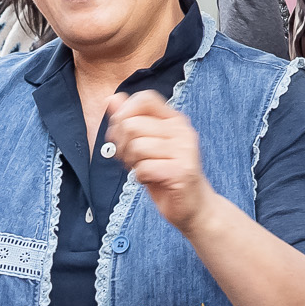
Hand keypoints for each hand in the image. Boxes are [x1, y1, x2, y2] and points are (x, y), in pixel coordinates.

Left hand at [108, 91, 214, 233]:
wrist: (193, 207)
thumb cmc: (165, 174)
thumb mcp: (145, 144)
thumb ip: (130, 120)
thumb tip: (111, 98)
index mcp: (174, 119)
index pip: (144, 98)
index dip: (125, 113)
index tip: (122, 133)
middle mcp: (182, 130)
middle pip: (132, 124)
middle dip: (122, 145)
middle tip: (132, 159)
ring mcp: (184, 150)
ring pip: (136, 146)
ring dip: (132, 163)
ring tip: (143, 169)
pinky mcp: (181, 171)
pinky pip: (143, 168)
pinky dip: (140, 177)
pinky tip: (151, 180)